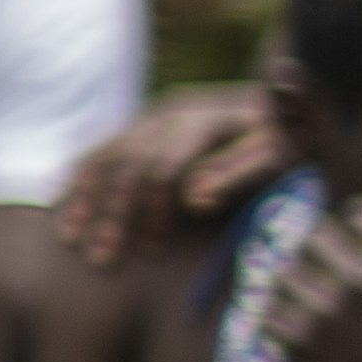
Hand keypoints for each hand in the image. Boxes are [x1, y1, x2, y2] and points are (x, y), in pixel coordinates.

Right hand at [57, 85, 287, 267]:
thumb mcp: (283, 153)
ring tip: (69, 239)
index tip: (149, 252)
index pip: (160, 168)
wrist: (296, 102)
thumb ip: (238, 172)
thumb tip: (193, 200)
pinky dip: (79, 177)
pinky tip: (63, 204)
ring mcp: (152, 115)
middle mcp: (168, 112)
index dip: (151, 212)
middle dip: (110, 214)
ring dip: (85, 198)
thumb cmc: (298, 138)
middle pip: (126, 164)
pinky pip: (101, 148)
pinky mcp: (145, 123)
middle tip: (100, 259)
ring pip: (105, 154)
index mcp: (201, 119)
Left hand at [271, 187, 361, 361]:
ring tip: (309, 300)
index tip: (355, 245)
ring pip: (284, 268)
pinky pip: (266, 308)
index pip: (359, 212)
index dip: (353, 226)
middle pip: (314, 233)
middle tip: (327, 271)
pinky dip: (275, 316)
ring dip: (292, 280)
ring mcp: (329, 310)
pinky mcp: (301, 340)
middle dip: (317, 248)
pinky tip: (296, 327)